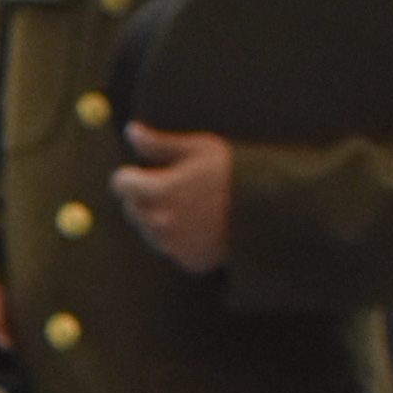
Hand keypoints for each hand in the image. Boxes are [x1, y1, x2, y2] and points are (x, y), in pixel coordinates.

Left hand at [114, 123, 233, 274]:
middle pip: (132, 208)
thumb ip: (159, 144)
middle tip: (174, 186)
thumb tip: (130, 131)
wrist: (272, 211)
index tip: (143, 171)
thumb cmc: (236, 173)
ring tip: (191, 204)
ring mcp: (174, 246)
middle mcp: (161, 222)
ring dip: (159, 218)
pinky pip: (171, 248)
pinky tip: (201, 224)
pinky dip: (178, 238)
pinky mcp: (189, 261)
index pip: (121, 184)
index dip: (131, 175)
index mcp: (159, 191)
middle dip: (144, 196)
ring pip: (149, 230)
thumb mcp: (199, 148)